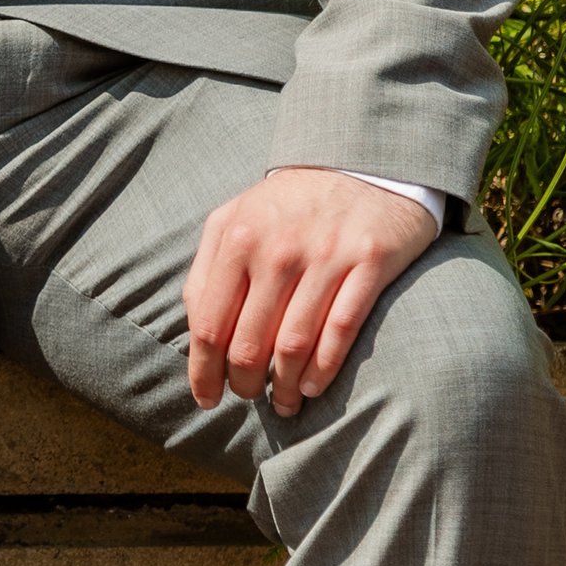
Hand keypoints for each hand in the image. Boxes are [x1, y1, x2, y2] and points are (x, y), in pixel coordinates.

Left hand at [183, 166, 435, 418]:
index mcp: (236, 238)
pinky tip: (312, 387)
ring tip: (282, 404)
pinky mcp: (370, 262)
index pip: (208, 324)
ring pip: (293, 345)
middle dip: (242, 384)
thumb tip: (195, 333)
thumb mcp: (236, 220)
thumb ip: (209, 270)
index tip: (206, 398)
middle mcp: (277, 248)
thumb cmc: (288, 204)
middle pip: (247, 342)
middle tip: (248, 398)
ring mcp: (325, 255)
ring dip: (283, 387)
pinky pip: (340, 331)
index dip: (203, 371)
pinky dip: (323, 369)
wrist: (362, 162)